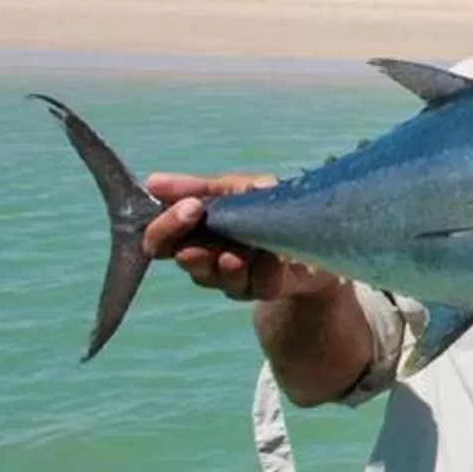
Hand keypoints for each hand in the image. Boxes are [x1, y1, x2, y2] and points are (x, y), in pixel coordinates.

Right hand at [144, 171, 344, 301]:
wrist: (320, 234)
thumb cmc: (267, 208)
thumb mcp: (235, 188)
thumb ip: (196, 188)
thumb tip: (152, 183)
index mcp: (197, 236)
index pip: (161, 241)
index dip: (164, 229)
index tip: (188, 207)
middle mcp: (211, 261)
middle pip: (184, 260)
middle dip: (190, 245)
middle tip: (200, 221)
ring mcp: (238, 279)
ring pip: (218, 278)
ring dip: (225, 263)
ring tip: (232, 253)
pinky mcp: (269, 288)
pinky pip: (260, 284)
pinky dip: (264, 269)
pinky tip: (271, 258)